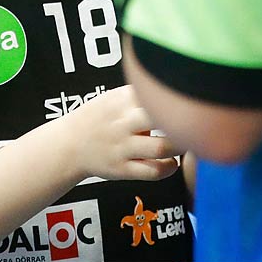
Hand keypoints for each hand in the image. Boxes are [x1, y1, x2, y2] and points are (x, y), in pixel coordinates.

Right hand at [56, 85, 177, 183]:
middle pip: (159, 118)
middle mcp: (122, 123)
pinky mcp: (122, 169)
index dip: (174, 97)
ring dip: (179, 147)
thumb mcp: (112, 97)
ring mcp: (122, 147)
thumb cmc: (98, 118)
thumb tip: (173, 89)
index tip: (188, 100)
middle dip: (181, 121)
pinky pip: (152, 171)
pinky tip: (171, 163)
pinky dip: (168, 168)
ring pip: (160, 148)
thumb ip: (138, 94)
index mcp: (121, 101)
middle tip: (192, 123)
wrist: (69, 144)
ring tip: (185, 144)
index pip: (154, 94)